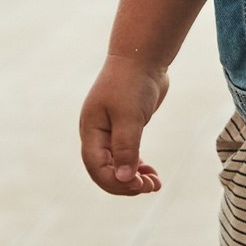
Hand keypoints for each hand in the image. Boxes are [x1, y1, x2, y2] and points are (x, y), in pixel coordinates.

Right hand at [79, 56, 168, 195]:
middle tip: (151, 187)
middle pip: (104, 171)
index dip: (116, 182)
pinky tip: (151, 172)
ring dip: (134, 178)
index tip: (140, 186)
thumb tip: (125, 179)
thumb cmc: (132, 83)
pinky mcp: (124, 128)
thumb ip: (126, 148)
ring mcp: (108, 132)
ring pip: (116, 165)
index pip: (96, 168)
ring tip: (155, 184)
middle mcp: (96, 134)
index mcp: (91, 130)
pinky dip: (137, 166)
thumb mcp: (130, 116)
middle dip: (126, 184)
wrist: (142, 57)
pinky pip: (126, 155)